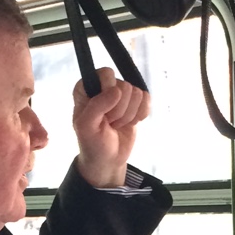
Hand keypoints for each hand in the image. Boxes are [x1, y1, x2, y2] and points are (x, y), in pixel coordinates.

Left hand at [72, 67, 150, 188]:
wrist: (108, 160)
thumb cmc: (93, 144)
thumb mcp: (87, 127)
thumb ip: (97, 106)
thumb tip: (117, 90)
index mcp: (86, 86)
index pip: (106, 74)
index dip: (109, 95)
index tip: (103, 114)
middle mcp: (104, 85)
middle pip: (125, 86)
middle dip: (120, 111)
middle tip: (110, 123)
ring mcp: (122, 93)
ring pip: (137, 93)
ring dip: (129, 115)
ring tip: (117, 124)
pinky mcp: (136, 102)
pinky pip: (147, 98)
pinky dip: (141, 114)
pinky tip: (131, 123)